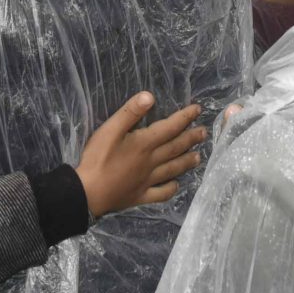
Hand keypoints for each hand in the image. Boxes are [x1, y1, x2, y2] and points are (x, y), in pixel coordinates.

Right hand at [74, 93, 207, 218]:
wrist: (89, 192)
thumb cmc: (97, 158)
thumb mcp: (110, 130)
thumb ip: (130, 112)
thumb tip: (150, 96)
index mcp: (144, 143)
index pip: (170, 127)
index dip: (185, 117)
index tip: (198, 110)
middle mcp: (151, 161)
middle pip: (175, 148)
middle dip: (191, 138)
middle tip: (204, 132)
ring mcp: (147, 181)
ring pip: (172, 169)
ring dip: (186, 162)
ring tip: (199, 157)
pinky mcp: (140, 196)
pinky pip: (160, 193)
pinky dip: (171, 189)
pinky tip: (176, 185)